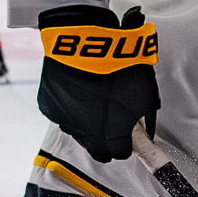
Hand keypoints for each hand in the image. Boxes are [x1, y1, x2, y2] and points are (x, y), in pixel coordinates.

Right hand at [36, 5, 159, 162]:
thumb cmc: (119, 66)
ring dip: (87, 125)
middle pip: (98, 150)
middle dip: (107, 143)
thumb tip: (148, 129)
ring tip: (95, 105)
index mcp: (114, 133)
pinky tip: (78, 94)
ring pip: (78, 133)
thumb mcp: (146, 94)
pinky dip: (69, 108)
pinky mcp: (49, 106)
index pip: (121, 153)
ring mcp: (66, 120)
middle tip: (112, 129)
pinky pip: (62, 114)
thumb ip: (146, 118)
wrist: (86, 43)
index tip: (127, 140)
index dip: (126, 146)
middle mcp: (88, 132)